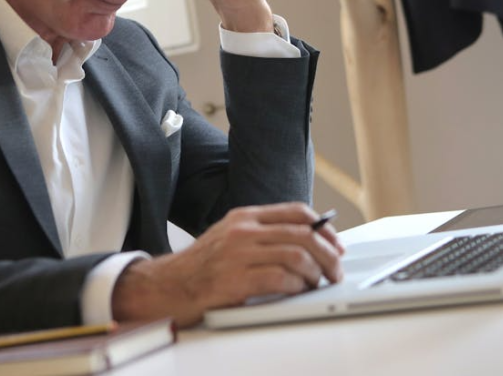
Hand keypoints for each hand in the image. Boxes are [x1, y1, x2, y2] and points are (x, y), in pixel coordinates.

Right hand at [110, 203, 344, 326]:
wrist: (167, 285)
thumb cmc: (201, 266)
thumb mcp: (230, 237)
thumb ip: (262, 234)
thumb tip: (305, 241)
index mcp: (245, 216)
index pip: (296, 211)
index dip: (323, 228)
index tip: (336, 244)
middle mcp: (243, 230)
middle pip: (302, 234)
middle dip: (328, 254)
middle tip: (336, 270)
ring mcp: (238, 253)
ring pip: (296, 255)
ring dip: (315, 273)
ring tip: (317, 284)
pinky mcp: (235, 279)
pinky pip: (280, 279)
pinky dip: (296, 286)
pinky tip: (298, 291)